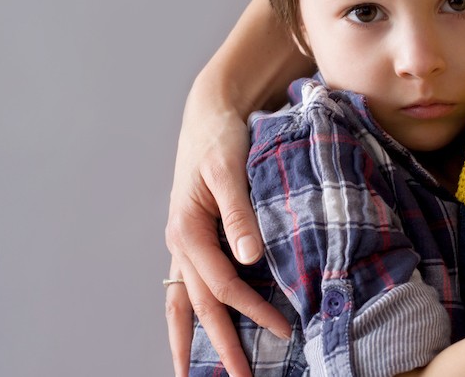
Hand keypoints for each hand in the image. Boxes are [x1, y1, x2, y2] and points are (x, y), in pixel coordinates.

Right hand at [164, 87, 292, 376]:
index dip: (252, 310)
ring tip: (191, 374)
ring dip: (190, 341)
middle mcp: (180, 243)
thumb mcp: (229, 169)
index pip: (221, 285)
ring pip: (182, 303)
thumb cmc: (220, 137)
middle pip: (198, 306)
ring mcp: (183, 245)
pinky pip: (187, 288)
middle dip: (218, 347)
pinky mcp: (192, 241)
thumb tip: (249, 257)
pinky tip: (199, 334)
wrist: (208, 113)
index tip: (283, 329)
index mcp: (187, 230)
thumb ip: (240, 213)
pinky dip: (191, 315)